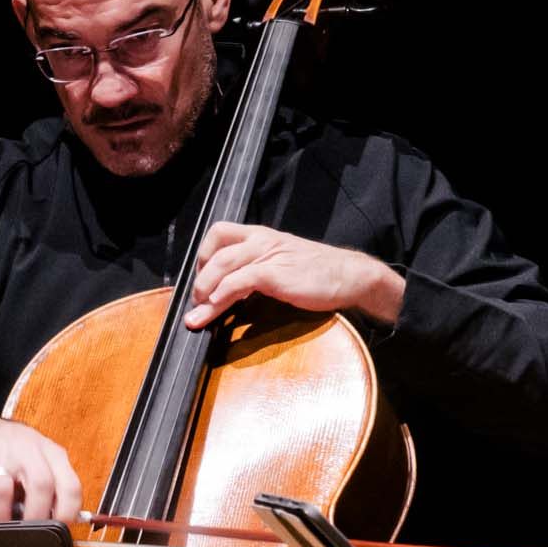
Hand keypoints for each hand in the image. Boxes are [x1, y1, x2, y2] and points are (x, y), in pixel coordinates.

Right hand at [0, 413, 81, 523]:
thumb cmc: (25, 456)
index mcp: (53, 455)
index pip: (69, 486)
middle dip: (35, 517)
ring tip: (0, 529)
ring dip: (1, 515)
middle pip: (40, 485)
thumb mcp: (50, 464)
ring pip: (2, 487)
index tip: (59, 529)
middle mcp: (28, 451)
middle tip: (28, 535)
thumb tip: (61, 530)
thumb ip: (58, 492)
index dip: (67, 513)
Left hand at [183, 223, 403, 332]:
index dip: (204, 256)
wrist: (350, 276)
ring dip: (205, 290)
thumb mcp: (281, 266)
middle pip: (216, 251)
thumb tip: (228, 295)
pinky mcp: (276, 273)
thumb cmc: (317, 274)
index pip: (219, 233)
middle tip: (197, 302)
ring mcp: (269, 255)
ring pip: (223, 265)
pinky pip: (241, 280)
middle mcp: (261, 239)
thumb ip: (255, 274)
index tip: (202, 280)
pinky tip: (217, 306)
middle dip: (200, 278)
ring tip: (199, 313)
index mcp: (261, 235)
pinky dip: (224, 293)